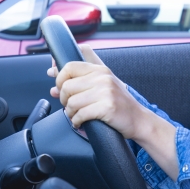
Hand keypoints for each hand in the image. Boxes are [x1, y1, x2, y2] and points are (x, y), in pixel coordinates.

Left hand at [47, 45, 179, 179]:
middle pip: (67, 86)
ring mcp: (106, 92)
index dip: (59, 78)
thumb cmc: (118, 102)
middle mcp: (103, 78)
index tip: (60, 87)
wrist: (138, 119)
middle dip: (63, 99)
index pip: (69, 66)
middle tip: (69, 106)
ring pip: (72, 102)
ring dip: (70, 113)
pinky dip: (76, 121)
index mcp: (100, 69)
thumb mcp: (103, 82)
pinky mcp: (107, 107)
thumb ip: (79, 75)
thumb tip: (51, 72)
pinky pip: (80, 114)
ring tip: (76, 115)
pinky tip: (81, 122)